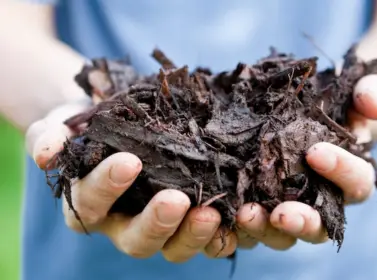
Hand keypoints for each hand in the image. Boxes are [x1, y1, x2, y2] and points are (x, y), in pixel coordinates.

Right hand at [26, 99, 236, 262]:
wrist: (122, 122)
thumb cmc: (90, 125)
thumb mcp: (63, 124)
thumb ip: (49, 136)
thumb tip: (47, 152)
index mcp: (91, 205)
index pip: (92, 203)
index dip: (106, 187)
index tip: (128, 162)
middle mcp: (124, 223)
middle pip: (138, 241)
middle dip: (156, 223)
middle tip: (175, 200)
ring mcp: (160, 224)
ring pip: (176, 246)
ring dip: (194, 234)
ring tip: (212, 213)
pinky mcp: (190, 217)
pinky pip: (208, 237)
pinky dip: (223, 233)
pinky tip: (238, 217)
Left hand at [235, 74, 376, 249]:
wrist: (310, 109)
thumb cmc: (338, 103)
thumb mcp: (358, 90)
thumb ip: (370, 93)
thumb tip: (375, 108)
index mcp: (352, 178)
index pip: (357, 183)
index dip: (341, 171)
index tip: (315, 152)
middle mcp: (323, 201)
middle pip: (319, 225)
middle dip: (302, 222)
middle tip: (281, 214)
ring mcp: (291, 206)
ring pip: (284, 233)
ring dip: (265, 229)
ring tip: (246, 215)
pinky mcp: (262, 205)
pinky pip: (254, 224)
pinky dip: (240, 225)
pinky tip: (223, 213)